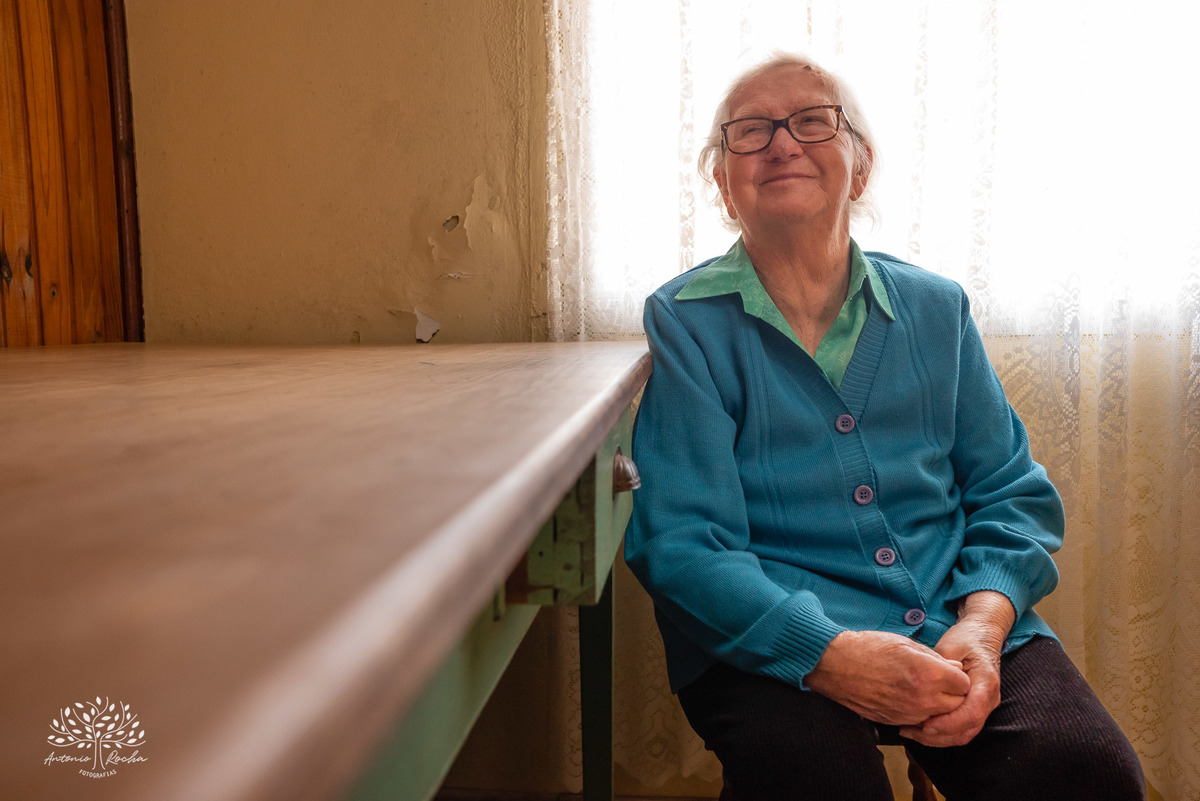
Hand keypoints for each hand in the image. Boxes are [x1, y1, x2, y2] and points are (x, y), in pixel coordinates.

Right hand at [805, 630, 969, 725]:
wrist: (835, 665)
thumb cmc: (868, 648)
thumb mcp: (906, 643)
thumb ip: (936, 658)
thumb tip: (956, 667)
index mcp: (928, 674)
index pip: (965, 684)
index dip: (958, 676)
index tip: (949, 671)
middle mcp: (922, 698)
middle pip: (957, 705)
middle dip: (953, 694)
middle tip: (940, 682)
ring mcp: (909, 714)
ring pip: (940, 717)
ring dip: (938, 706)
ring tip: (923, 689)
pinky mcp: (896, 722)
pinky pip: (920, 722)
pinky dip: (920, 714)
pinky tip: (908, 698)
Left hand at [900, 590, 1014, 746]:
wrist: (982, 636)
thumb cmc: (965, 639)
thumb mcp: (951, 646)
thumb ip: (941, 667)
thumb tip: (926, 684)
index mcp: (986, 682)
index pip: (973, 711)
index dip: (950, 722)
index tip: (927, 724)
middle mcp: (990, 699)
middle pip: (968, 729)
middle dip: (939, 735)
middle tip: (910, 730)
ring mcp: (984, 707)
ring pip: (964, 734)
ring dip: (938, 738)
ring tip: (911, 732)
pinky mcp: (974, 710)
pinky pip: (961, 730)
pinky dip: (941, 734)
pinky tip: (919, 729)